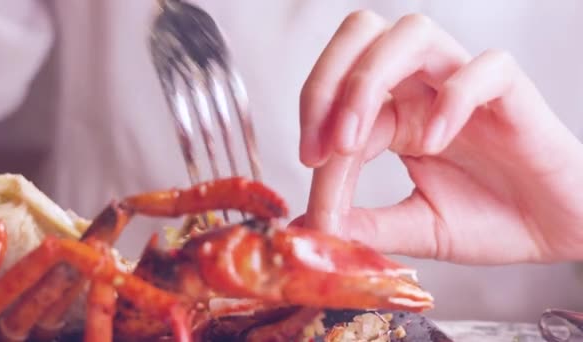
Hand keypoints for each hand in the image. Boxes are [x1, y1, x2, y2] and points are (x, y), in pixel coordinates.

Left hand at [297, 11, 582, 264]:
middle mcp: (423, 89)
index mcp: (396, 114)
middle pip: (361, 36)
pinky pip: (485, 69)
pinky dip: (452, 98)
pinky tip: (432, 145)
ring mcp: (465, 85)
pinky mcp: (512, 94)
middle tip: (318, 146)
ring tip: (355, 143)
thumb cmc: (492, 220)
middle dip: (326, 83)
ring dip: (369, 81)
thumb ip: (366, 225)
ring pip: (412, 34)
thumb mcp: (416, 227)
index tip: (307, 180)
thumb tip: (309, 226)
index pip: (338, 101)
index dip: (313, 133)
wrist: (556, 231)